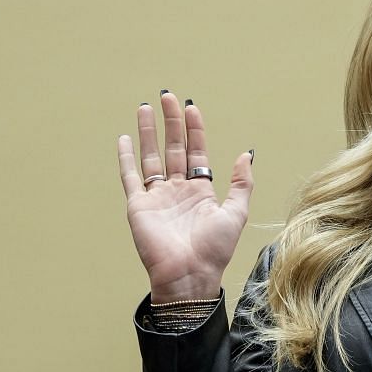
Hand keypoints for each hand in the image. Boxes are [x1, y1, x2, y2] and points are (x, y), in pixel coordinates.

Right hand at [117, 93, 253, 303]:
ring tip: (145, 107)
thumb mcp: (236, 213)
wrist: (189, 274)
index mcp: (200, 191)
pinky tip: (125, 138)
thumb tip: (247, 154)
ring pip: (151, 156)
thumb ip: (241, 183)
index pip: (196, 151)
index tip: (190, 107)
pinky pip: (131, 176)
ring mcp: (157, 196)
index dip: (194, 129)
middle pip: (173, 147)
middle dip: (171, 121)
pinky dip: (127, 157)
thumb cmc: (214, 250)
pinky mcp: (139, 205)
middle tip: (167, 96)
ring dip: (147, 132)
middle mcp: (177, 190)